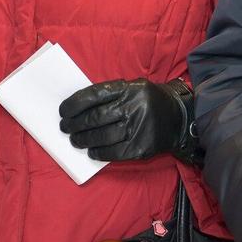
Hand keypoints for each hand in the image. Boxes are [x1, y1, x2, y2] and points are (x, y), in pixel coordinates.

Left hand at [57, 78, 189, 161]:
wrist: (178, 117)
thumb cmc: (146, 101)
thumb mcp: (132, 88)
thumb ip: (109, 95)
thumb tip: (78, 108)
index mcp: (128, 89)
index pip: (94, 95)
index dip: (74, 104)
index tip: (63, 112)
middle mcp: (134, 107)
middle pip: (96, 118)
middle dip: (75, 125)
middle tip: (65, 128)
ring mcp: (138, 128)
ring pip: (103, 136)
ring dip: (84, 140)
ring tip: (75, 140)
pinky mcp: (142, 146)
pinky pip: (114, 152)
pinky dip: (99, 152)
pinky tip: (92, 151)